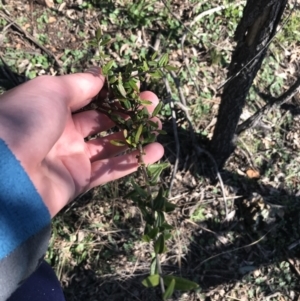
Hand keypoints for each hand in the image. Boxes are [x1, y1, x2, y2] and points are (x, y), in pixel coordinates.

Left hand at [0, 68, 163, 216]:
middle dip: (129, 113)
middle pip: (104, 121)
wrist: (7, 172)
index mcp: (54, 108)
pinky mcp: (79, 181)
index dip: (113, 93)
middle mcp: (64, 133)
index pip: (90, 99)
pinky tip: (155, 152)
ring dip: (135, 137)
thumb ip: (80, 84)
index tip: (136, 88)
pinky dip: (133, 162)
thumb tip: (101, 75)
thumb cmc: (27, 121)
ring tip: (158, 128)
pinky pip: (110, 170)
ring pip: (110, 147)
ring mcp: (72, 158)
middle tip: (153, 107)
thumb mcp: (51, 90)